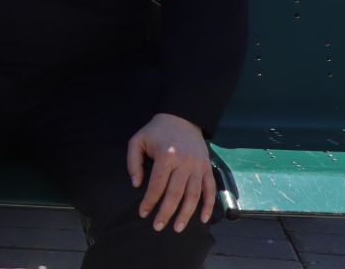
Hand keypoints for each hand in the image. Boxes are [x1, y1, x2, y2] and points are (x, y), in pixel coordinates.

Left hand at [127, 112, 214, 232]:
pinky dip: (208, 205)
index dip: (149, 201)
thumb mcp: (138, 140)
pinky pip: (210, 189)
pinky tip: (203, 218)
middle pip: (175, 194)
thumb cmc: (156, 131)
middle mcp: (184, 162)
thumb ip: (133, 162)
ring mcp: (198, 166)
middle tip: (158, 227)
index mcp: (166, 156)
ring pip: (194, 195)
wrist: (182, 117)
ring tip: (178, 228)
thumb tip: (136, 184)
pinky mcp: (207, 167)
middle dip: (166, 212)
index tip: (143, 213)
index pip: (157, 185)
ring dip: (186, 214)